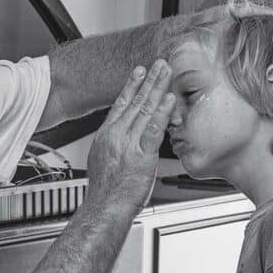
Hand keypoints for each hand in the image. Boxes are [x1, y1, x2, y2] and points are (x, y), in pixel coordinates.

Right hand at [86, 60, 174, 207]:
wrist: (105, 208)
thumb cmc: (106, 192)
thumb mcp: (103, 161)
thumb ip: (113, 146)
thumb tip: (121, 140)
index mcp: (105, 137)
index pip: (120, 105)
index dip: (131, 87)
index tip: (139, 72)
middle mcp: (116, 136)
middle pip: (134, 102)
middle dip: (148, 81)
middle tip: (159, 64)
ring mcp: (128, 145)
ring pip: (145, 111)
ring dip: (158, 89)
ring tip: (167, 73)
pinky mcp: (141, 156)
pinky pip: (154, 129)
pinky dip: (162, 113)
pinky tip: (169, 100)